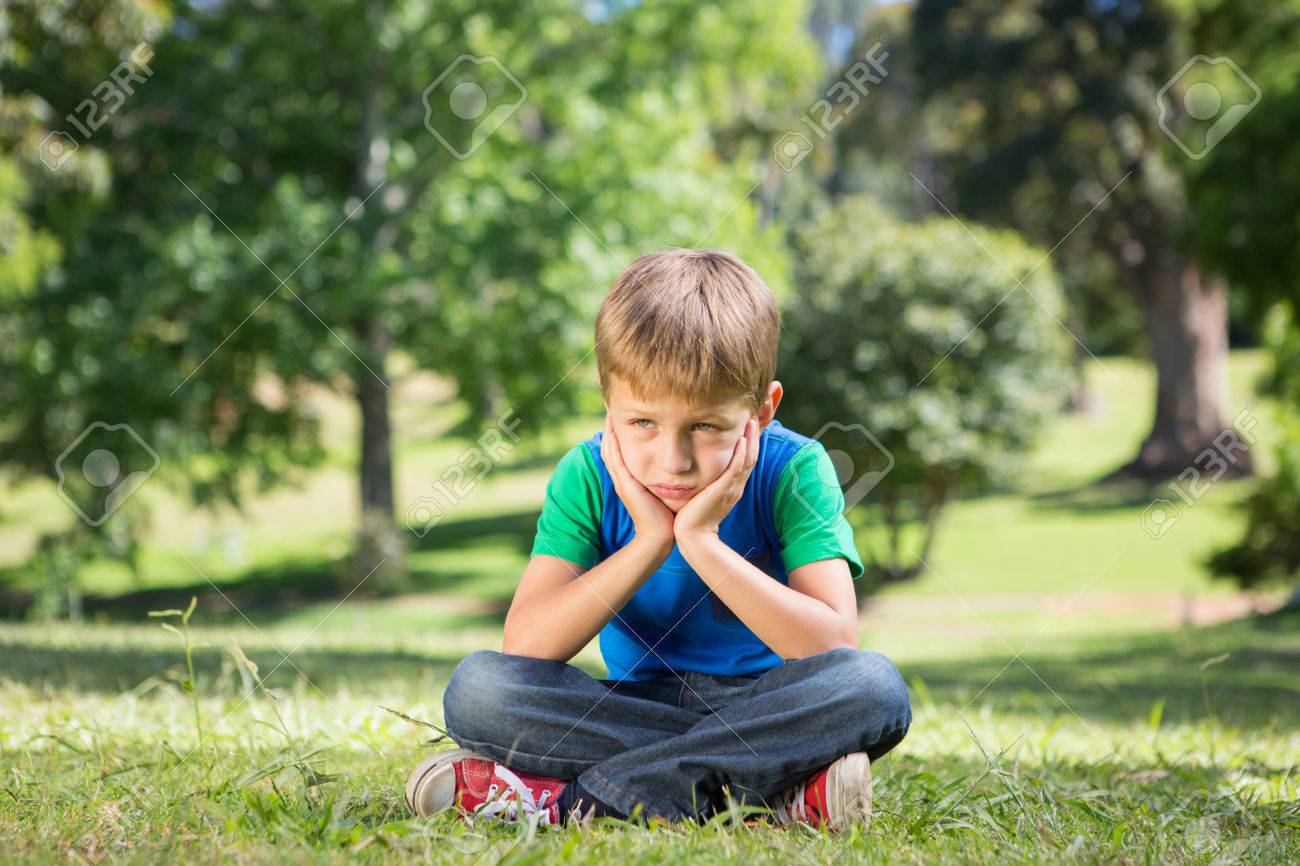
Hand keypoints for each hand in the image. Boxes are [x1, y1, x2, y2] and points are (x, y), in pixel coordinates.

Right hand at [601, 414, 676, 546]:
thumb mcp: (662, 489)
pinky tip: (612, 431)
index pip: (619, 450)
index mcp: (630, 478)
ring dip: (608, 431)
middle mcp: (623, 478)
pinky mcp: (626, 486)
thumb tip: (674, 462)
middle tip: (609, 406)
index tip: (620, 413)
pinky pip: (615, 461)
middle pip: (610, 447)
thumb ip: (663, 475)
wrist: (661, 535)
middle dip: (609, 427)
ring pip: (610, 451)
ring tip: (608, 412)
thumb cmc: (666, 514)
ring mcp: (622, 482)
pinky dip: (612, 445)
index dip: (617, 432)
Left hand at [674, 417, 758, 541]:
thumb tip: (697, 471)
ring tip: (750, 421)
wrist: (692, 537)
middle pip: (751, 457)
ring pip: (747, 460)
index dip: (748, 443)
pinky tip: (742, 440)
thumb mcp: (702, 496)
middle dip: (753, 436)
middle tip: (753, 417)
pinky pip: (736, 469)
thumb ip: (704, 483)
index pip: (745, 461)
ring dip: (750, 439)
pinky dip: (740, 454)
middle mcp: (736, 487)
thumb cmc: (691, 518)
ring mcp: (732, 489)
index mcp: (732, 487)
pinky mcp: (723, 491)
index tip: (746, 426)